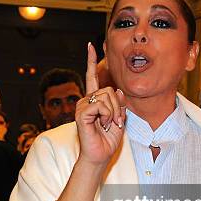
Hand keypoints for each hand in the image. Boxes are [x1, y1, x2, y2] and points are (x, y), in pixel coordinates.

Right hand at [75, 42, 125, 165]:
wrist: (101, 154)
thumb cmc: (108, 138)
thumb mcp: (119, 118)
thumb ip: (119, 103)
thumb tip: (117, 91)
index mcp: (94, 99)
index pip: (92, 76)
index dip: (91, 61)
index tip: (91, 46)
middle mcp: (86, 100)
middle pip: (109, 90)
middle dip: (118, 107)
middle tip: (115, 122)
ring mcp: (82, 106)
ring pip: (106, 97)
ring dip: (113, 113)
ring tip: (108, 125)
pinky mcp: (81, 113)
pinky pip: (100, 105)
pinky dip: (107, 116)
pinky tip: (103, 125)